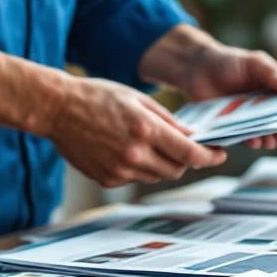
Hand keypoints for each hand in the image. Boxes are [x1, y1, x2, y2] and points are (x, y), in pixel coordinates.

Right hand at [47, 77, 226, 187]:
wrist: (56, 109)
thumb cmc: (97, 96)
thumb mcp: (138, 99)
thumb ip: (168, 120)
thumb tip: (192, 138)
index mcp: (146, 129)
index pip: (190, 154)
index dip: (210, 157)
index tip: (219, 155)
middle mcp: (135, 153)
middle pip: (176, 169)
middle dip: (186, 161)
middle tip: (186, 148)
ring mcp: (120, 169)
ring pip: (156, 176)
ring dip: (163, 165)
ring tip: (152, 145)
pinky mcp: (107, 179)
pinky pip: (135, 179)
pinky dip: (140, 168)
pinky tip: (127, 150)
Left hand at [140, 24, 276, 150]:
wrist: (198, 70)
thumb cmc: (229, 62)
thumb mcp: (255, 62)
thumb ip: (274, 74)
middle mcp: (270, 103)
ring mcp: (254, 116)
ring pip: (270, 133)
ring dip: (273, 139)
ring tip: (272, 140)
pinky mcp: (238, 126)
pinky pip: (250, 138)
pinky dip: (254, 141)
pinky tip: (254, 140)